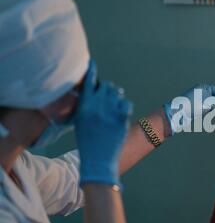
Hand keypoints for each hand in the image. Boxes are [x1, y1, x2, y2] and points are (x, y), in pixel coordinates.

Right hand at [75, 60, 132, 186]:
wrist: (98, 159)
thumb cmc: (87, 140)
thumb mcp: (80, 121)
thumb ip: (87, 104)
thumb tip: (97, 92)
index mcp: (83, 106)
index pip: (88, 82)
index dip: (91, 70)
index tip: (92, 63)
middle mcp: (96, 106)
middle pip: (106, 86)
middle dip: (108, 90)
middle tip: (108, 98)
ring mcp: (109, 111)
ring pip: (117, 92)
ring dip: (116, 97)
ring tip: (113, 107)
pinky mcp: (121, 117)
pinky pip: (126, 103)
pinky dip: (124, 106)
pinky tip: (120, 114)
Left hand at [163, 84, 214, 134]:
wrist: (176, 115)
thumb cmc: (191, 106)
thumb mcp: (209, 103)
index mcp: (204, 87)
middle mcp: (202, 92)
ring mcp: (199, 100)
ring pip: (214, 103)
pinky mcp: (197, 108)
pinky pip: (209, 108)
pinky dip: (213, 111)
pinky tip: (214, 114)